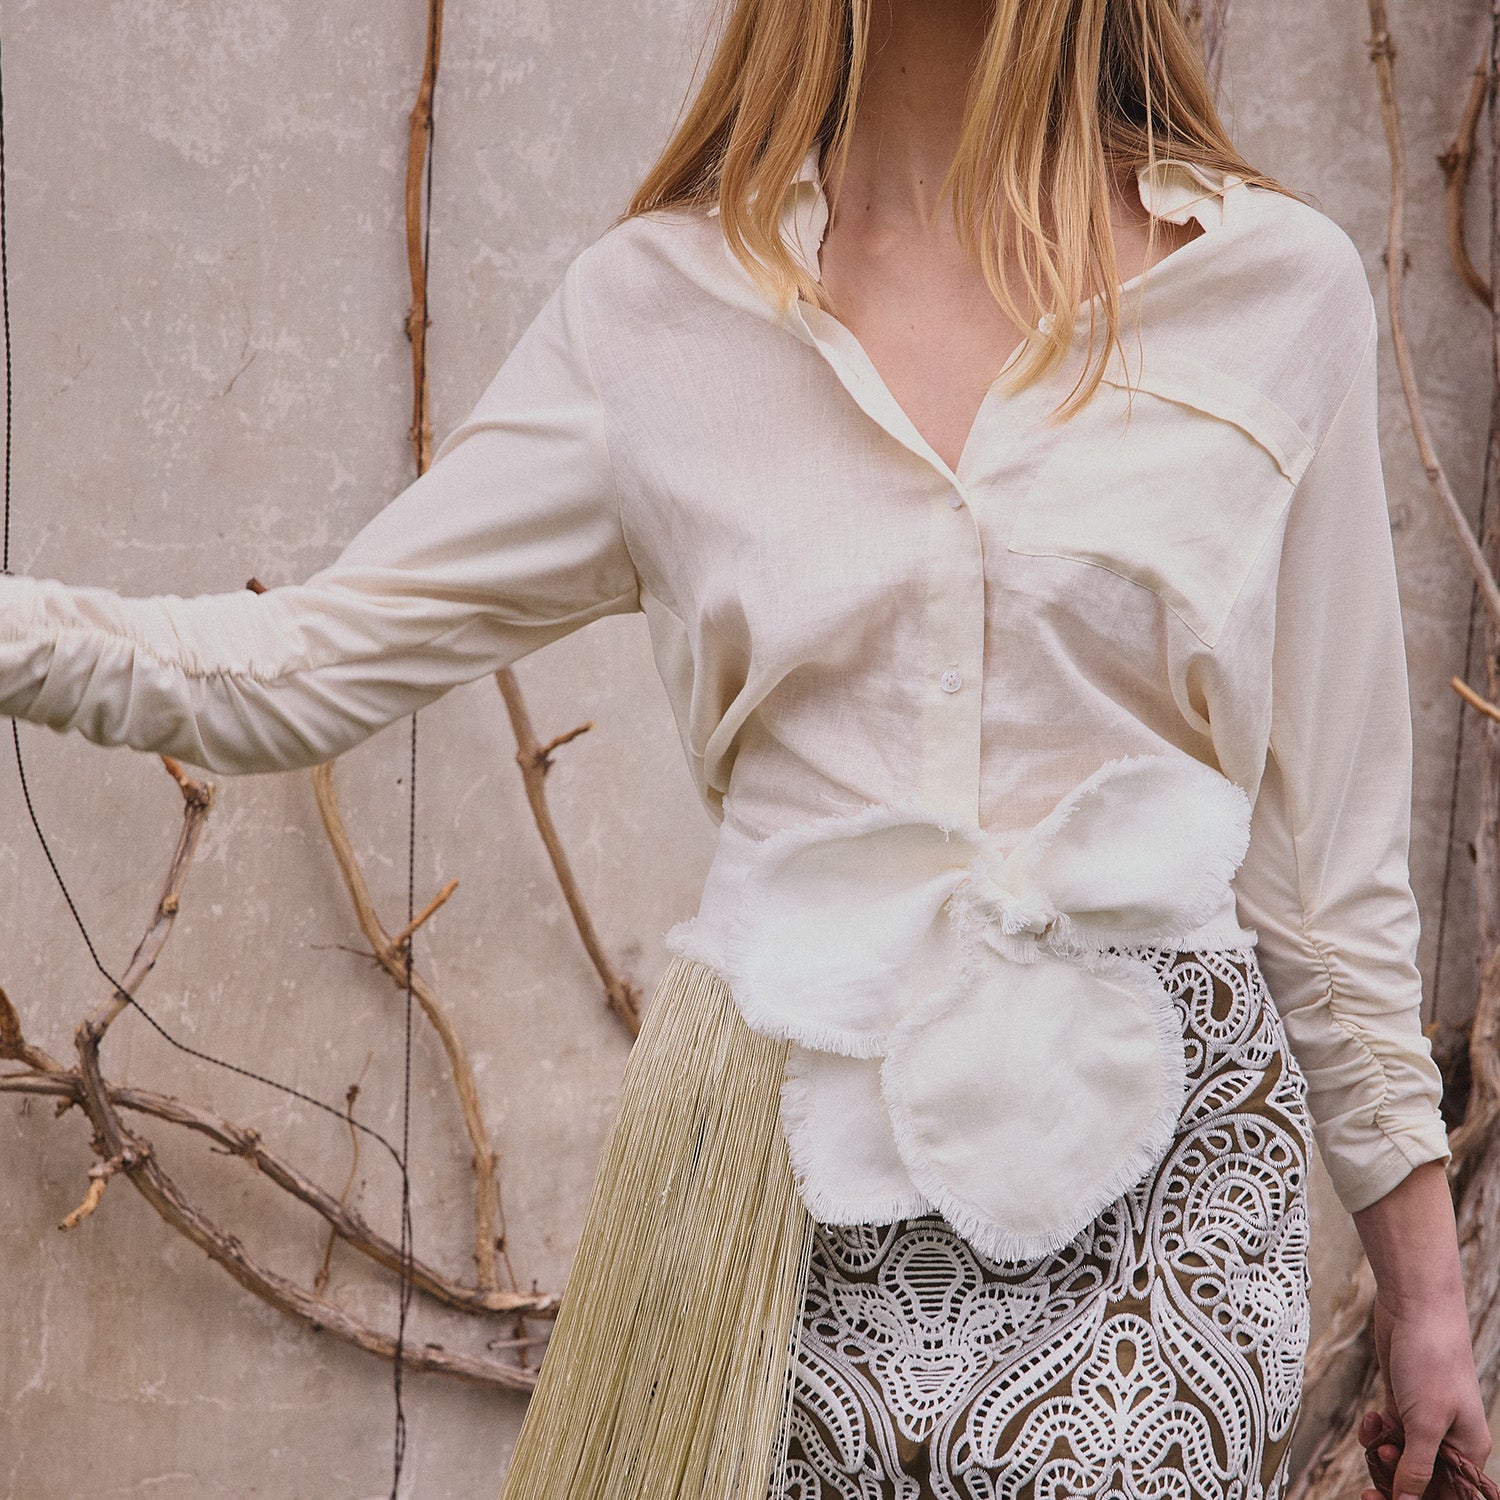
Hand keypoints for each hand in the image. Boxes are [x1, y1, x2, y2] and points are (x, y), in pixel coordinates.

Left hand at [1357, 1284, 1490, 1499]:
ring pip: (1399, 1457)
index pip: (1446, 1494)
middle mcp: (1448, 1439)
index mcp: (1468, 1450)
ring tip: (1377, 1440)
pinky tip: (1371, 1419)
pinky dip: (1375, 1431)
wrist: (1415, 1307)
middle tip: (1377, 1468)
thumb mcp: (1425, 1422)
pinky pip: (1387, 1432)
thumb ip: (1416, 1465)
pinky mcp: (1401, 1400)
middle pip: (1420, 1479)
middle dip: (1395, 1480)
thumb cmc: (1431, 1361)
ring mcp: (1423, 1419)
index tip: (1385, 1499)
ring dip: (1382, 1454)